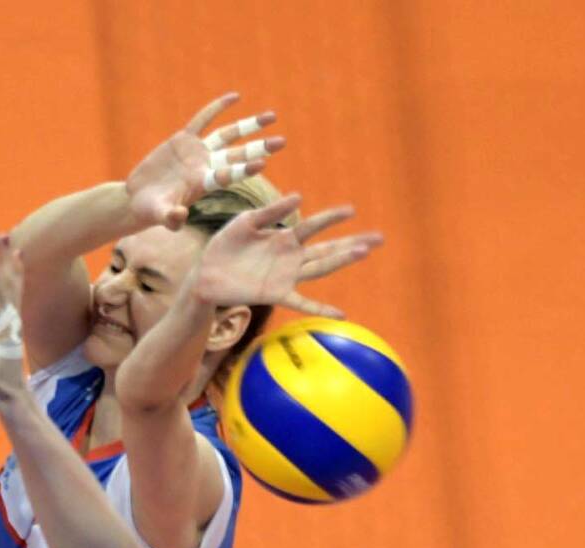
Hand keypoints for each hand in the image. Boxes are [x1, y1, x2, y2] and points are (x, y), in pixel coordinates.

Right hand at [0, 236, 28, 395]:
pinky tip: (17, 255)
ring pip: (11, 283)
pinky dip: (16, 271)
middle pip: (1, 286)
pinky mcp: (14, 320)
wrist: (13, 394)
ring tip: (4, 236)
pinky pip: (16, 290)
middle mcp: (9, 321)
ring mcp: (13, 319)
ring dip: (6, 259)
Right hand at [124, 92, 285, 230]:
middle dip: (259, 147)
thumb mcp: (160, 214)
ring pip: (228, 135)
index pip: (228, 175)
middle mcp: (205, 166)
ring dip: (249, 126)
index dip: (244, 168)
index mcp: (203, 184)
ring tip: (271, 117)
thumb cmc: (151, 210)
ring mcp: (197, 152)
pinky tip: (235, 97)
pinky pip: (203, 119)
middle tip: (282, 142)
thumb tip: (179, 217)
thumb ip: (170, 218)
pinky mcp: (184, 140)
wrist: (140, 198)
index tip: (263, 163)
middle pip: (237, 154)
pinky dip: (218, 108)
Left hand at [193, 194, 384, 318]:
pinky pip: (303, 302)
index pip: (314, 226)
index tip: (351, 210)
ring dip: (342, 261)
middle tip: (378, 238)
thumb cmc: (225, 246)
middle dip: (352, 242)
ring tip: (363, 252)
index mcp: (284, 237)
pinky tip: (341, 314)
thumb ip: (271, 211)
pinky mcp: (276, 294)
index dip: (331, 218)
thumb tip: (299, 197)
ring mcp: (286, 277)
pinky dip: (321, 308)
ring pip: (320, 268)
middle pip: (327, 249)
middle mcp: (290, 257)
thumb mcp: (246, 222)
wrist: (205, 274)